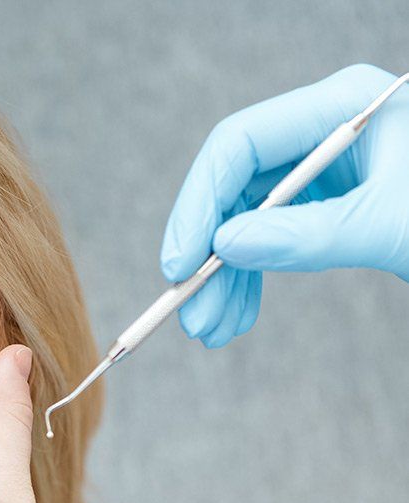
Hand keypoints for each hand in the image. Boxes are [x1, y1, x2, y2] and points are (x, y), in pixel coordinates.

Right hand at [160, 64, 408, 347]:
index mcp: (345, 106)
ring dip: (225, 277)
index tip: (181, 264)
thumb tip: (226, 247)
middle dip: (210, 254)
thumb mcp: (391, 226)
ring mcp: (329, 167)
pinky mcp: (335, 201)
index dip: (200, 204)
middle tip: (189, 311)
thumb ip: (308, 236)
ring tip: (212, 329)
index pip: (240, 143)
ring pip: (249, 220)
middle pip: (237, 187)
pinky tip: (239, 315)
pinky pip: (275, 237)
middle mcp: (328, 131)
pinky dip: (254, 278)